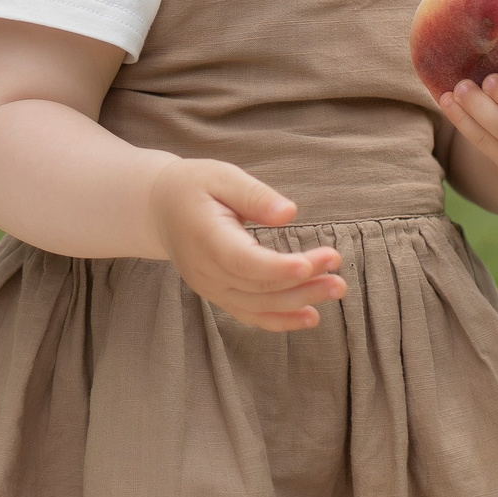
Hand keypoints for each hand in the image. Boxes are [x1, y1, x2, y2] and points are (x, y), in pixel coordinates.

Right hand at [148, 157, 343, 330]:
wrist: (159, 210)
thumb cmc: (194, 187)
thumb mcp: (222, 176)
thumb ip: (254, 195)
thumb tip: (290, 213)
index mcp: (206, 238)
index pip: (244, 261)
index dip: (278, 268)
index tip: (312, 263)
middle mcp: (206, 271)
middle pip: (258, 287)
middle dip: (302, 283)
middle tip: (338, 274)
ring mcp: (211, 288)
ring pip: (258, 306)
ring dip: (299, 302)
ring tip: (336, 289)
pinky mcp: (219, 296)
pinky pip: (251, 315)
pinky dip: (281, 320)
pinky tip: (311, 316)